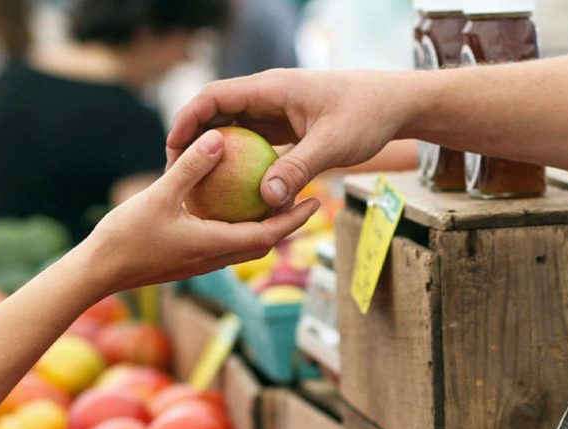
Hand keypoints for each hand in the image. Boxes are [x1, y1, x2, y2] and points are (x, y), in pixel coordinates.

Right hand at [84, 129, 320, 296]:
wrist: (98, 273)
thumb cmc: (125, 237)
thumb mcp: (159, 196)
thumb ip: (190, 168)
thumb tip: (219, 138)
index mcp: (215, 245)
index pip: (268, 235)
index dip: (295, 219)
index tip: (316, 201)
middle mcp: (214, 258)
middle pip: (263, 242)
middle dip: (287, 223)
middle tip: (305, 198)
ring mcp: (201, 262)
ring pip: (243, 244)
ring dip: (263, 226)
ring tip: (274, 200)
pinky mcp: (188, 260)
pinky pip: (223, 242)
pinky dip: (237, 226)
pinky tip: (229, 206)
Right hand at [167, 69, 410, 208]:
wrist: (394, 104)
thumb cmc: (366, 116)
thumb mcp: (333, 145)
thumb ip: (298, 169)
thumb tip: (266, 200)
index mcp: (271, 88)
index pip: (214, 97)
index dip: (188, 120)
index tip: (172, 150)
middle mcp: (268, 96)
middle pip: (217, 113)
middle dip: (193, 141)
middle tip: (176, 175)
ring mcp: (276, 111)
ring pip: (234, 130)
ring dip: (215, 154)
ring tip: (198, 186)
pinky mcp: (286, 127)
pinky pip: (254, 144)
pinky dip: (241, 163)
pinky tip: (234, 192)